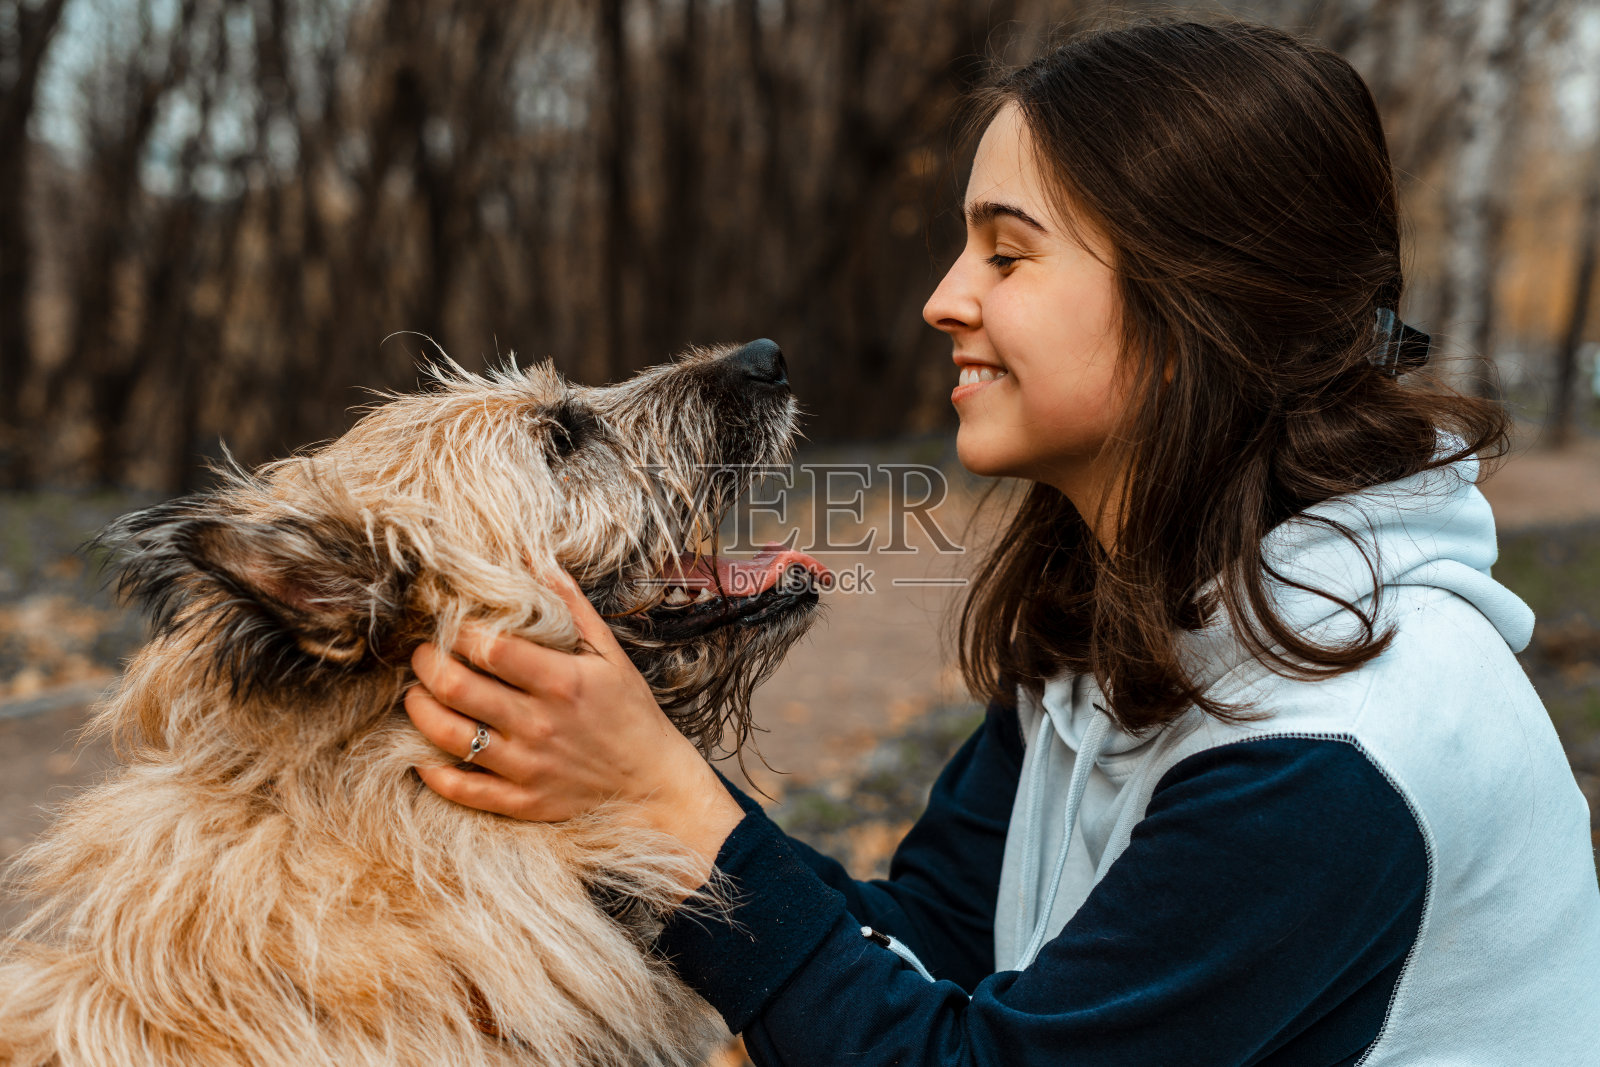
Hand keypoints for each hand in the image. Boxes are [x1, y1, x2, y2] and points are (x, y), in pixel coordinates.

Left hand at [404, 570, 744, 880]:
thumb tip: (534, 557)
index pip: (488, 647)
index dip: (457, 631)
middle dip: (426, 664)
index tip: (449, 623)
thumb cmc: (631, 713)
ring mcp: (527, 766)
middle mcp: (539, 724)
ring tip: (417, 694)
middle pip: (456, 687)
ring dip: (419, 709)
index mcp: (561, 681)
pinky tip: (422, 753)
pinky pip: (461, 788)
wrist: (654, 785)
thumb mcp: (609, 654)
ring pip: (448, 735)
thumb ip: (570, 605)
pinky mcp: (521, 801)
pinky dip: (431, 771)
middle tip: (422, 654)